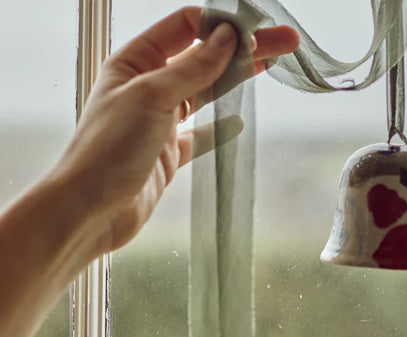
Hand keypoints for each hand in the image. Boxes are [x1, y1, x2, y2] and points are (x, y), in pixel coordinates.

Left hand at [51, 7, 298, 255]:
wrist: (91, 210)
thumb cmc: (108, 148)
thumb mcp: (152, 96)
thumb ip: (194, 67)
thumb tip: (228, 37)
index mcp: (135, 62)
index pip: (185, 27)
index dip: (221, 24)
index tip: (255, 28)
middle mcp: (147, 87)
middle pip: (203, 57)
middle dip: (243, 48)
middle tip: (283, 42)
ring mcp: (160, 120)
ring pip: (206, 92)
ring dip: (236, 79)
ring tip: (270, 65)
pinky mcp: (169, 152)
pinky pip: (201, 133)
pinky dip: (221, 128)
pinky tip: (238, 122)